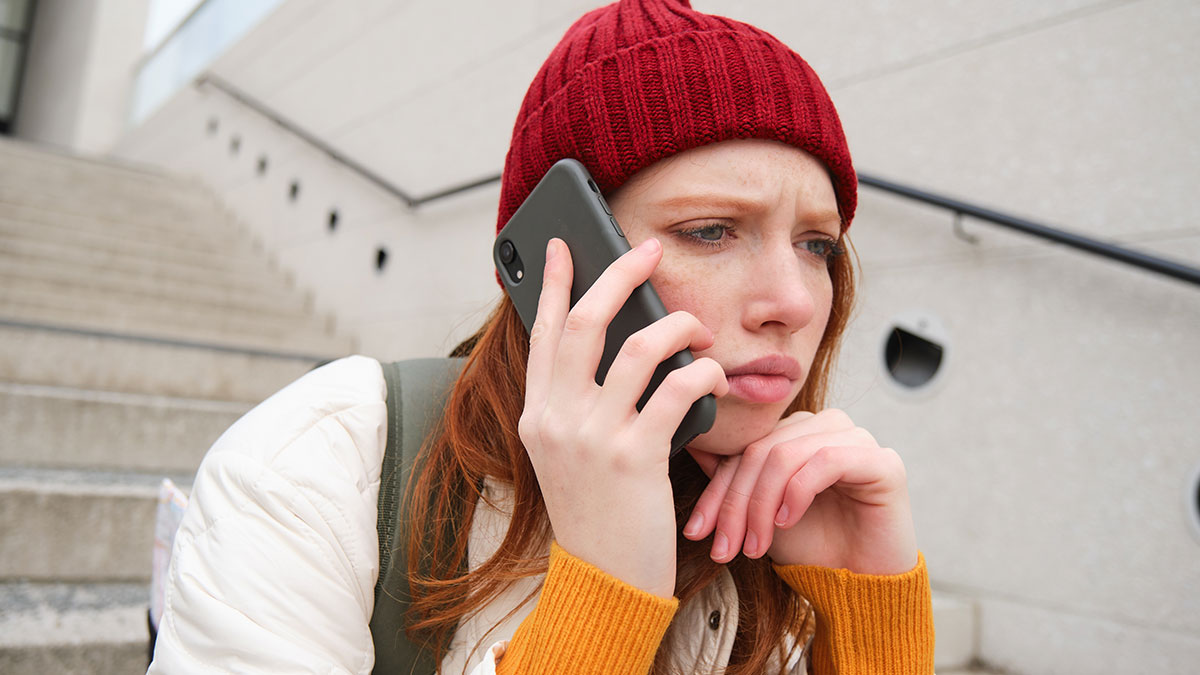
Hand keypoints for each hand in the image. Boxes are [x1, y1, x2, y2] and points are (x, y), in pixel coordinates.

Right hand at [519, 238, 727, 597]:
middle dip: (621, 274)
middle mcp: (556, 420)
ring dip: (681, 326)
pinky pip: (678, 388)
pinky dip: (702, 371)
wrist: (604, 582)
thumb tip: (618, 344)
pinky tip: (713, 373)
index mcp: (537, 415)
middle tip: (649, 250)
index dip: (552, 283)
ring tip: (700, 330)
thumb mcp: (569, 456)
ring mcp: (592, 437)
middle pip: (586, 321)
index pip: (542, 332)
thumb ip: (579, 404)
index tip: (564, 246)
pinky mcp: (634, 457)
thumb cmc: (597, 515)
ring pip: (641, 347)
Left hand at [683, 409, 916, 574]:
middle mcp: (827, 427)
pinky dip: (798, 492)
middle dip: (736, 503)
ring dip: (762, 505)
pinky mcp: (881, 461)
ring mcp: (856, 439)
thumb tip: (691, 444)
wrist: (860, 584)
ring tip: (755, 545)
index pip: (745, 449)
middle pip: (762, 451)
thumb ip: (733, 478)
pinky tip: (787, 522)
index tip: (697, 531)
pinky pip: (827, 460)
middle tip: (725, 547)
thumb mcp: (760, 514)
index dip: (717, 491)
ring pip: (786, 454)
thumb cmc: (813, 545)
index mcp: (797, 432)